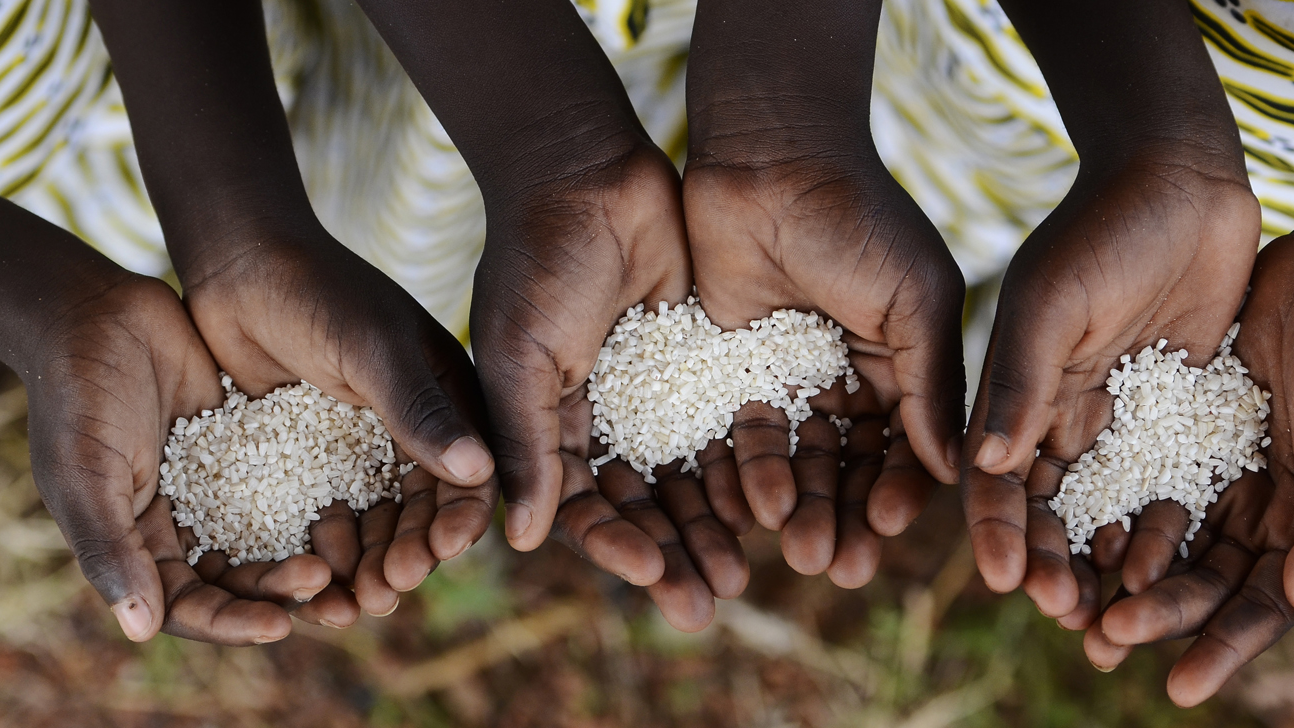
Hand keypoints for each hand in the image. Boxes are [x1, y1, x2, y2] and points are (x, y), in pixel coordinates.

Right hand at [28, 274, 352, 642]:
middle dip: (286, 593)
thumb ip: (110, 548)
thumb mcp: (85, 475)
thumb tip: (142, 629)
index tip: (280, 625)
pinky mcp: (255, 444)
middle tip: (334, 590)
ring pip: (277, 535)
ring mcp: (223, 485)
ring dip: (315, 556)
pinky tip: (366, 508)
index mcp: (139, 544)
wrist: (98, 312)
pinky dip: (326, 500)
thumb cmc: (76, 396)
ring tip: (359, 564)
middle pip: (243, 578)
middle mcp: (185, 523)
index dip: (233, 621)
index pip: (190, 605)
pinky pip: (296, 482)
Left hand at [179, 220, 497, 617]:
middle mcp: (410, 431)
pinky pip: (323, 520)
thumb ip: (420, 410)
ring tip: (345, 606)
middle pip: (422, 514)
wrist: (234, 264)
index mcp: (447, 400)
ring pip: (374, 527)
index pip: (470, 475)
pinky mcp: (308, 461)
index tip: (440, 554)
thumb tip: (480, 472)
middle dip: (409, 558)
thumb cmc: (315, 291)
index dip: (459, 521)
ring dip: (367, 568)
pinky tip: (305, 583)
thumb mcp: (372, 349)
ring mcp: (358, 448)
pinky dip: (320, 555)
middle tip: (385, 593)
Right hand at [471, 145, 747, 630]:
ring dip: (714, 524)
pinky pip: (727, 427)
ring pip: (690, 476)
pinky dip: (746, 466)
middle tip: (712, 603)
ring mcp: (654, 394)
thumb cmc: (537, 261)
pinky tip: (775, 504)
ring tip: (750, 571)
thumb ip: (525, 441)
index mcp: (548, 426)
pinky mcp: (702, 364)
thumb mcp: (518, 356)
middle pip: (643, 505)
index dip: (614, 545)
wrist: (590, 173)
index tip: (652, 578)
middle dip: (674, 553)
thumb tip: (521, 539)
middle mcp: (601, 420)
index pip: (582, 506)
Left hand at [684, 151, 966, 587]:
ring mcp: (792, 376)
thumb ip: (932, 384)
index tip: (891, 530)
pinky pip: (741, 435)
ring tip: (798, 547)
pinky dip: (747, 474)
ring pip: (799, 461)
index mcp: (906, 363)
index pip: (908, 446)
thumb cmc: (857, 219)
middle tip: (840, 566)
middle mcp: (851, 378)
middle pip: (852, 467)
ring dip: (801, 506)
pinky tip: (750, 508)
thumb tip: (956, 471)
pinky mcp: (734, 371)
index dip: (901, 490)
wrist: (766, 159)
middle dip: (848, 515)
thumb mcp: (914, 300)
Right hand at [962, 146, 1260, 622]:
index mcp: (1013, 388)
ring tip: (1119, 611)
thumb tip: (982, 466)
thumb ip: (1020, 379)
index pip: (992, 477)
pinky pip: (1161, 480)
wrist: (1185, 180)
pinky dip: (1158, 526)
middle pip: (1044, 508)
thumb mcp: (1053, 300)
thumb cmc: (1105, 227)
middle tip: (1069, 614)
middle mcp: (1056, 409)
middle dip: (1050, 564)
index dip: (996, 533)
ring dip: (1103, 560)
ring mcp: (1115, 412)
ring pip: (1100, 506)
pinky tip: (1172, 566)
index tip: (1009, 583)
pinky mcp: (1172, 409)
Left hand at [1080, 232, 1293, 704]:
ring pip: (1158, 537)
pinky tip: (1067, 530)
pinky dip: (1106, 509)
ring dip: (1116, 573)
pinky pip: (1134, 478)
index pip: (1257, 606)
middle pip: (1197, 580)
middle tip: (1099, 642)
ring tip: (1067, 600)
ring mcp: (1213, 470)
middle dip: (1151, 616)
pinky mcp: (1176, 427)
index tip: (1177, 687)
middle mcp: (1256, 509)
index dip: (1220, 648)